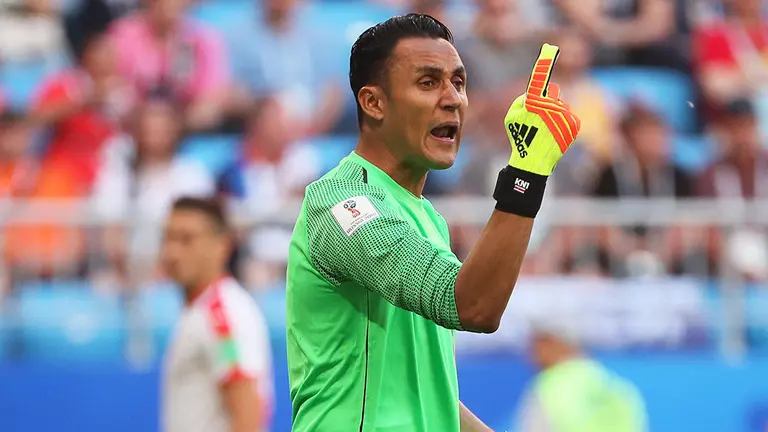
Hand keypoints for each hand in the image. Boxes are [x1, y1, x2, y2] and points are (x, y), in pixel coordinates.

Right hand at [504, 43, 579, 176]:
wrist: (534, 161)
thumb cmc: (520, 138)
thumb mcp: (511, 117)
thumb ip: (521, 100)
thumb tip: (534, 93)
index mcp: (534, 102)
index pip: (539, 78)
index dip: (544, 62)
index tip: (550, 48)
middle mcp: (551, 106)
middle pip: (552, 95)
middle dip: (547, 104)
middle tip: (539, 121)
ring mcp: (564, 116)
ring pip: (561, 106)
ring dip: (555, 115)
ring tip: (547, 131)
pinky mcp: (574, 124)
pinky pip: (569, 117)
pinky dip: (564, 124)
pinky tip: (555, 135)